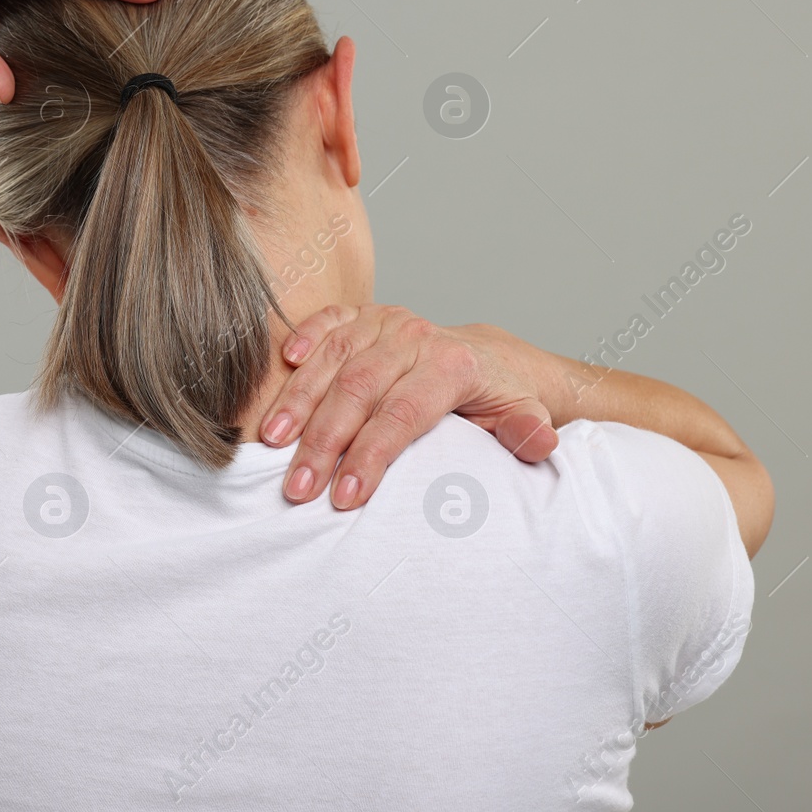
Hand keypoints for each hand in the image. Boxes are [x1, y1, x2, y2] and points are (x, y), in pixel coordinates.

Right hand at [259, 305, 559, 509]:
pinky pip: (330, 319)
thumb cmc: (498, 398)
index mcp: (453, 364)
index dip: (370, 457)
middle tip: (298, 487)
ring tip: (272, 442)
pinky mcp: (365, 314)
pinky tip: (284, 363)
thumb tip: (539, 442)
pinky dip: (305, 337)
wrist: (490, 355)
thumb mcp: (523, 417)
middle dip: (323, 441)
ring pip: (336, 357)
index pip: (403, 415)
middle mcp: (416, 336)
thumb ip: (527, 432)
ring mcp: (387, 321)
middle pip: (359, 390)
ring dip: (299, 400)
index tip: (344, 497)